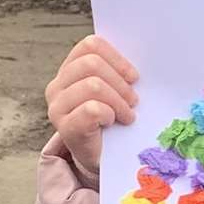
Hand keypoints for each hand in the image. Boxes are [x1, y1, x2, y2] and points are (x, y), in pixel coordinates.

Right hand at [44, 35, 139, 174]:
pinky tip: (114, 123)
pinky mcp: (65, 127)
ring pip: (93, 85)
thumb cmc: (115, 120)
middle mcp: (58, 86)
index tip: (134, 77)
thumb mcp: (118, 91)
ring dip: (119, 100)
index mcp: (71, 70)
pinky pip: (92, 109)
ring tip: (127, 114)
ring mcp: (57, 107)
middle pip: (92, 63)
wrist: (105, 158)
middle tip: (133, 100)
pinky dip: (110, 114)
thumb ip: (120, 73)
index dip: (117, 58)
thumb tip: (146, 54)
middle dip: (120, 82)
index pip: (90, 45)